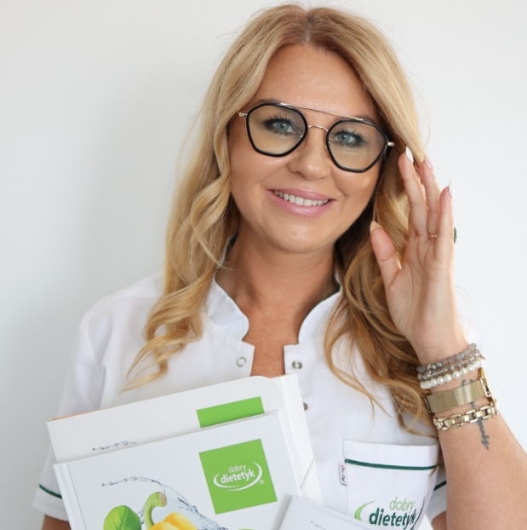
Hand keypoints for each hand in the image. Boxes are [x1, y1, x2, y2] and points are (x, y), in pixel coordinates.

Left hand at [370, 149, 466, 362]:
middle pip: (422, 207)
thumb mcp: (391, 279)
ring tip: (426, 162)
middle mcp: (428, 247)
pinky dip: (445, 214)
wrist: (427, 339)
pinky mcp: (442, 265)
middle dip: (415, 180)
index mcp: (415, 249)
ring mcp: (437, 254)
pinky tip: (445, 194)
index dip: (405, 190)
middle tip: (408, 152)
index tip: (398, 166)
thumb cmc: (413, 312)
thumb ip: (385, 253)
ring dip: (430, 188)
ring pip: (434, 214)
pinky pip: (444, 235)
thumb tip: (375, 226)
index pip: (411, 213)